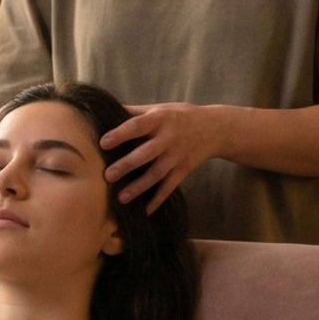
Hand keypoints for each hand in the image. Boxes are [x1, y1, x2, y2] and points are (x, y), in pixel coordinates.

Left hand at [100, 102, 223, 210]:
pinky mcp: (184, 170)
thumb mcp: (160, 108)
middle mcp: (169, 138)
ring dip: (139, 187)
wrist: (215, 128)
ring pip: (157, 174)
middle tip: (108, 176)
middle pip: (146, 153)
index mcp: (160, 118)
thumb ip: (135, 112)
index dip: (121, 134)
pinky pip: (169, 187)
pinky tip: (144, 211)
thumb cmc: (179, 116)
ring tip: (121, 198)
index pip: (138, 126)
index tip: (103, 143)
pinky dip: (157, 200)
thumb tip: (105, 111)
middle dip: (127, 165)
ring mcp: (177, 156)